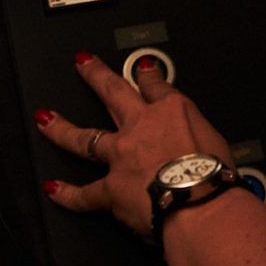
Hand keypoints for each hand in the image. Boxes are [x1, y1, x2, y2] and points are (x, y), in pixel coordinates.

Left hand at [36, 51, 234, 238]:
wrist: (201, 202)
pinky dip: (68, 194)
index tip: (142, 67)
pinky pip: (85, 194)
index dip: (147, 74)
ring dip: (62, 128)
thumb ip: (202, 143)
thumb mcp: (219, 144)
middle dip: (96, 75)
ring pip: (85, 138)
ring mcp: (122, 156)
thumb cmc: (215, 178)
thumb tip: (203, 154)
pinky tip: (53, 190)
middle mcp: (142, 127)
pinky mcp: (111, 188)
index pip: (157, 85)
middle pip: (112, 92)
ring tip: (46, 119)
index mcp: (173, 112)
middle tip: (83, 63)